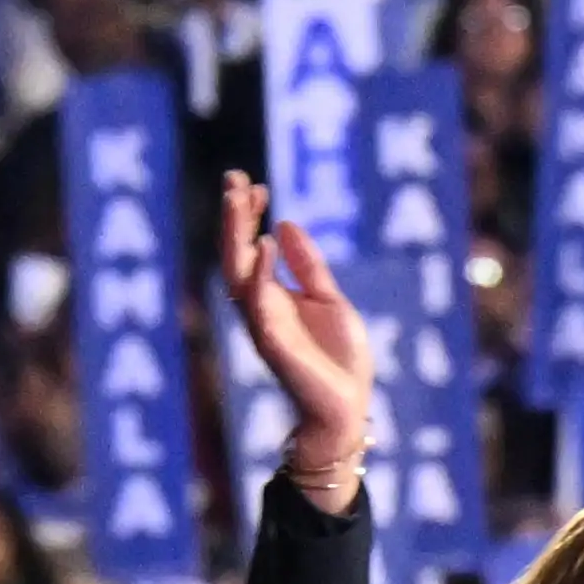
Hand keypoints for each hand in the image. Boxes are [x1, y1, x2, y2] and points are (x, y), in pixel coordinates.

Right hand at [220, 171, 373, 498]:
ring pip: (239, 273)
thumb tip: (287, 222)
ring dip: (239, 235)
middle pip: (237, 255)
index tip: (256, 184)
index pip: (250, 248)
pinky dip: (261, 273)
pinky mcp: (276, 344)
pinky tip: (266, 244)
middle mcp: (259, 308)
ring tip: (241, 199)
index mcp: (271, 296)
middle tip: (235, 178)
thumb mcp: (329, 299)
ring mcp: (264, 325)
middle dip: (235, 216)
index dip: (249, 216)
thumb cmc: (338, 358)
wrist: (348, 405)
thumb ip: (309, 265)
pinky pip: (261, 305)